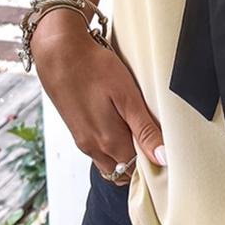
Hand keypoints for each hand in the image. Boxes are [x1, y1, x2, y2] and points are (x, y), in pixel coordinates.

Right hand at [30, 18, 166, 184]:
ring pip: (109, 162)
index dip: (153, 163)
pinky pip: (97, 150)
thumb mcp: (127, 96)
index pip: (137, 170)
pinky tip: (119, 123)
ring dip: (124, 155)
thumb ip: (144, 130)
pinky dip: (111, 145)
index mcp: (108, 142)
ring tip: (138, 130)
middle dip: (139, 163)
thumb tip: (163, 158)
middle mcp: (93, 148)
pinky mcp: (76, 130)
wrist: (59, 53)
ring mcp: (82, 140)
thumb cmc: (94, 68)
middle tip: (155, 139)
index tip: (165, 150)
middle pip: (122, 171)